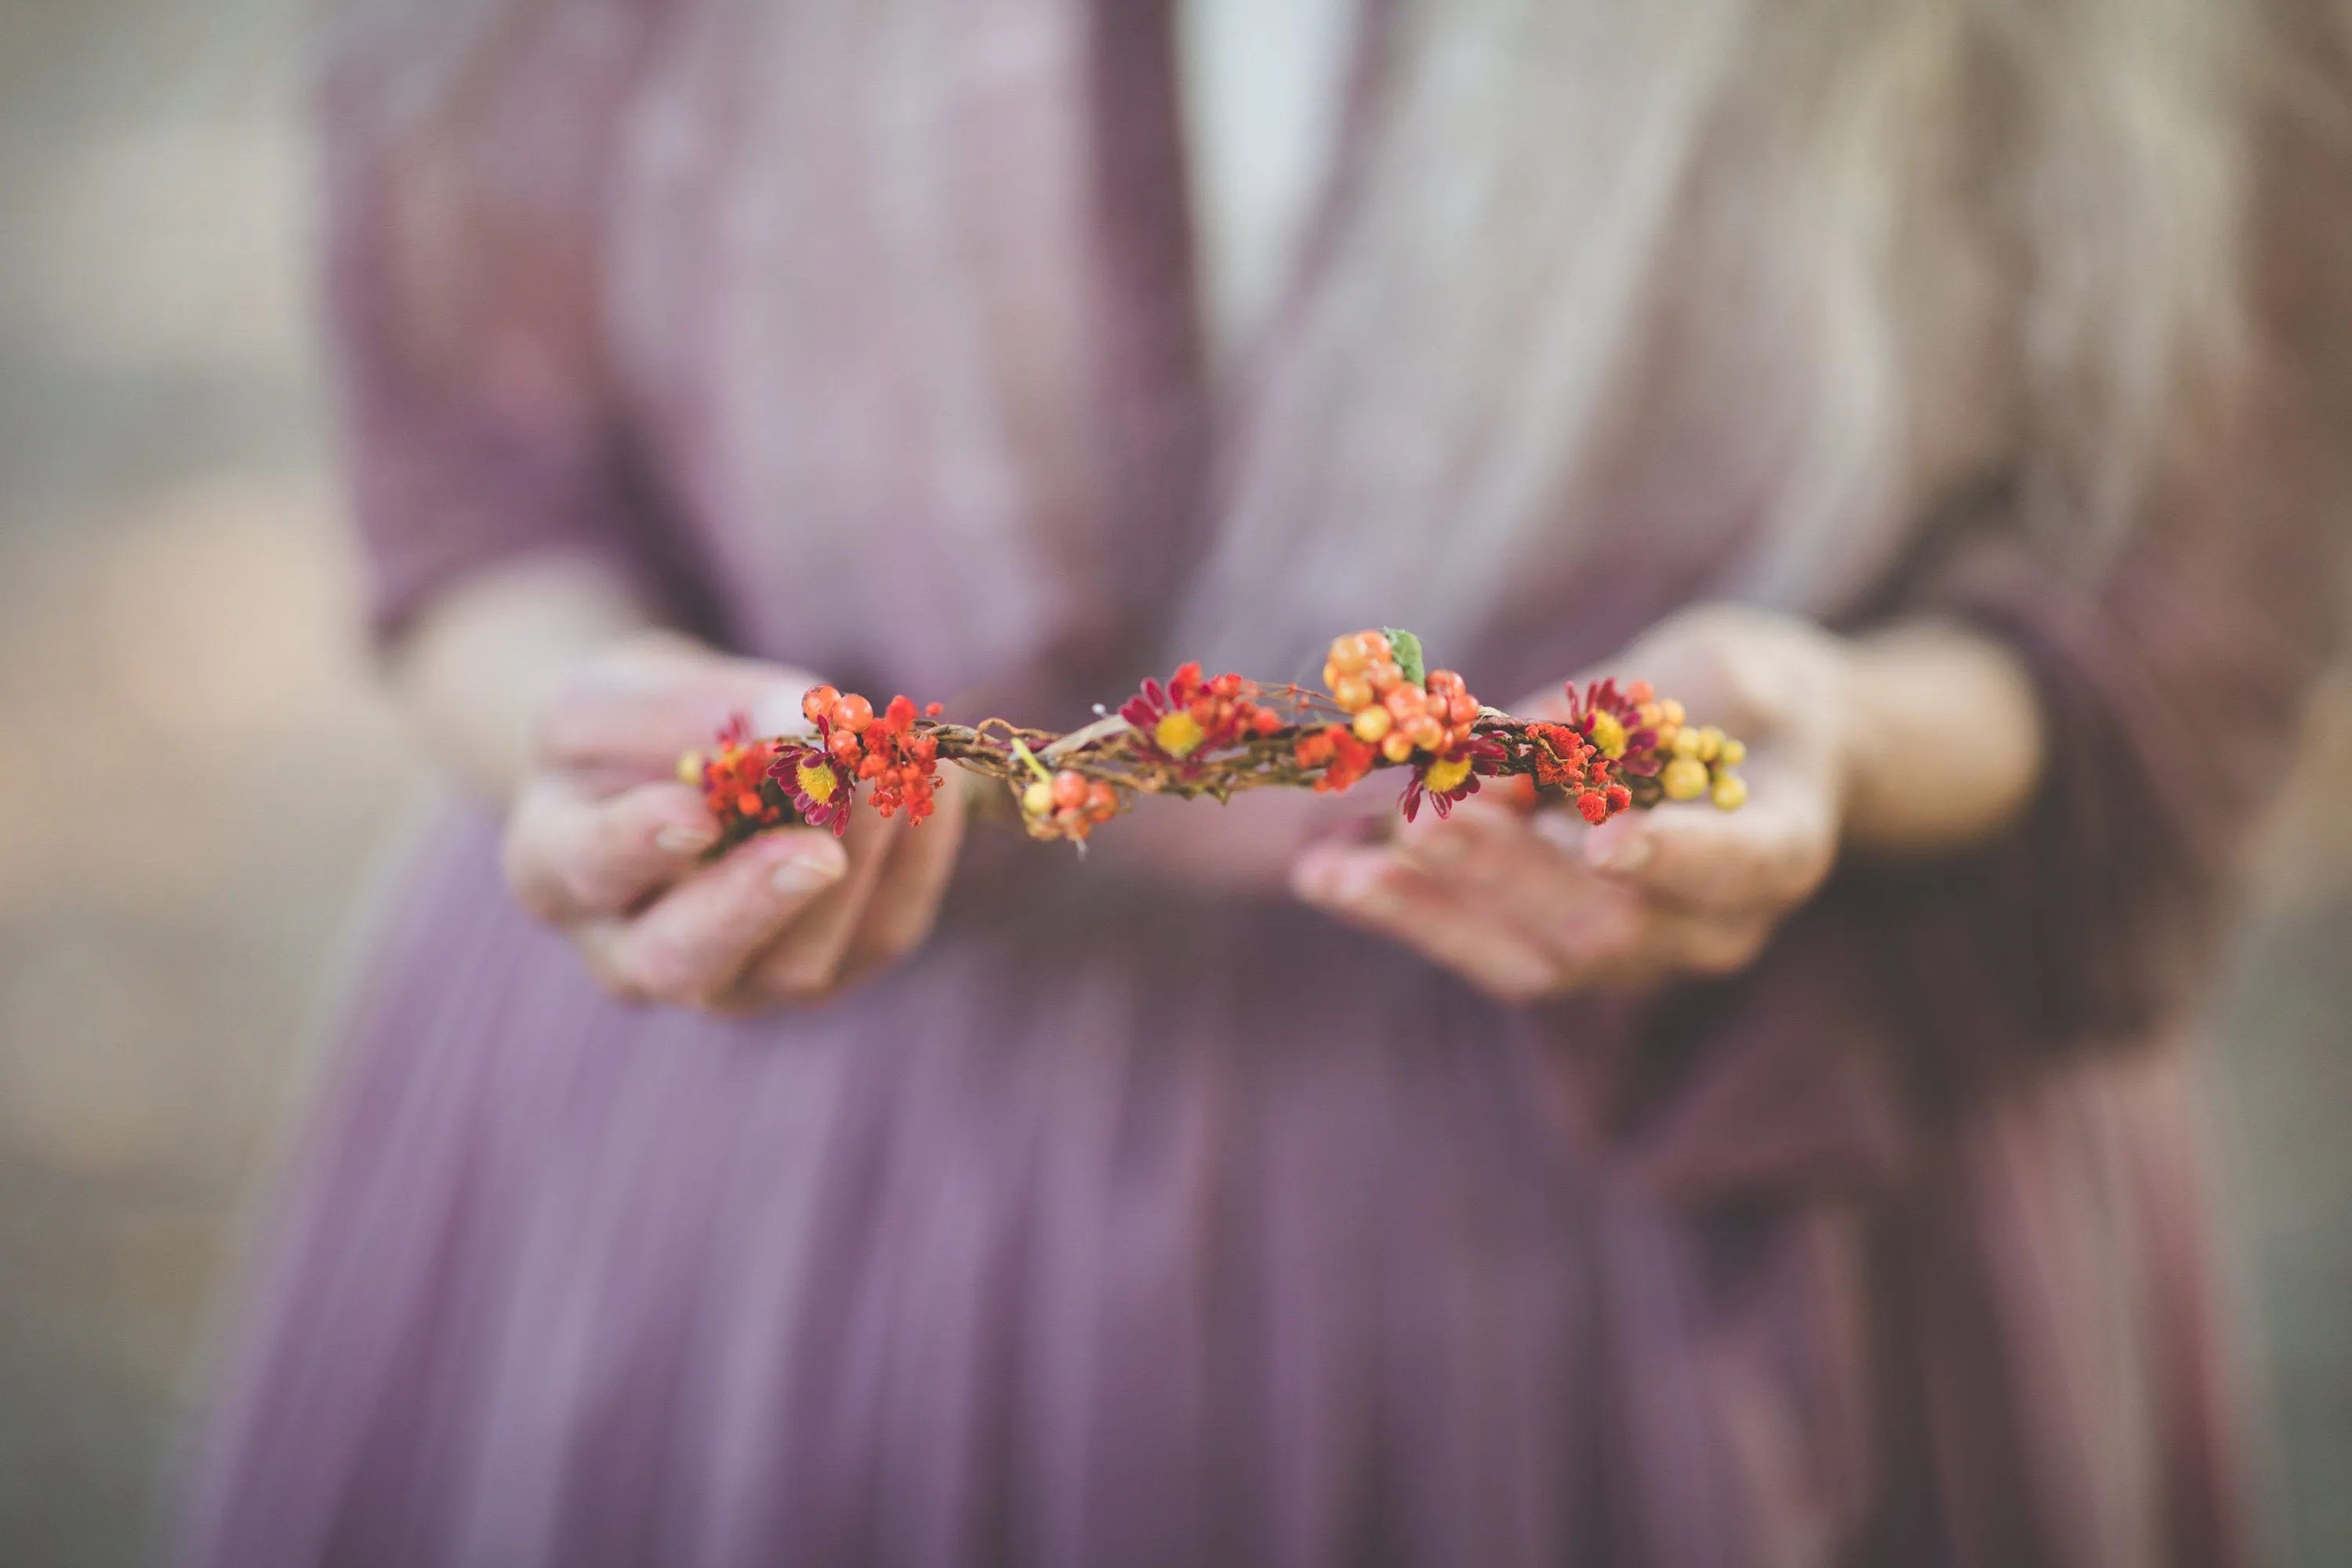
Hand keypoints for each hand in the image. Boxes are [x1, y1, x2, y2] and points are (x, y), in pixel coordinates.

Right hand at [499, 631, 966, 1011]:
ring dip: (855, 871)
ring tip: (887, 779)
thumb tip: (803, 717)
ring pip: (796, 964)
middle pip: (687, 960)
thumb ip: (691, 707)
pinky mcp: (825, 969)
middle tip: (814, 850)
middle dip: (754, 903)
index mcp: (556, 870)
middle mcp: (635, 952)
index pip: (590, 871)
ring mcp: (735, 979)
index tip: (693, 812)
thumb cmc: (633, 726)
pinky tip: (930, 794)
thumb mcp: (626, 688)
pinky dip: (913, 867)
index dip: (639, 845)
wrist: (678, 768)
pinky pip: (877, 937)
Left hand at [1290, 606, 1851, 1003]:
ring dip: (1429, 912)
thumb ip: (1621, 718)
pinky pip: (1487, 953)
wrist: (1764, 752)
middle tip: (1426, 817)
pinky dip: (1407, 914)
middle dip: (1506, 871)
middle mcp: (1714, 927)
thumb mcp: (1711, 667)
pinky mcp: (1571, 956)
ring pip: (1534, 960)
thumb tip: (1494, 750)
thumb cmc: (1742, 694)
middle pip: (1609, 922)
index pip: (1737, 866)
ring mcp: (1640, 957)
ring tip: (1334, 872)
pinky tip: (1328, 876)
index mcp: (1781, 846)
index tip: (1609, 838)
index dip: (1675, 855)